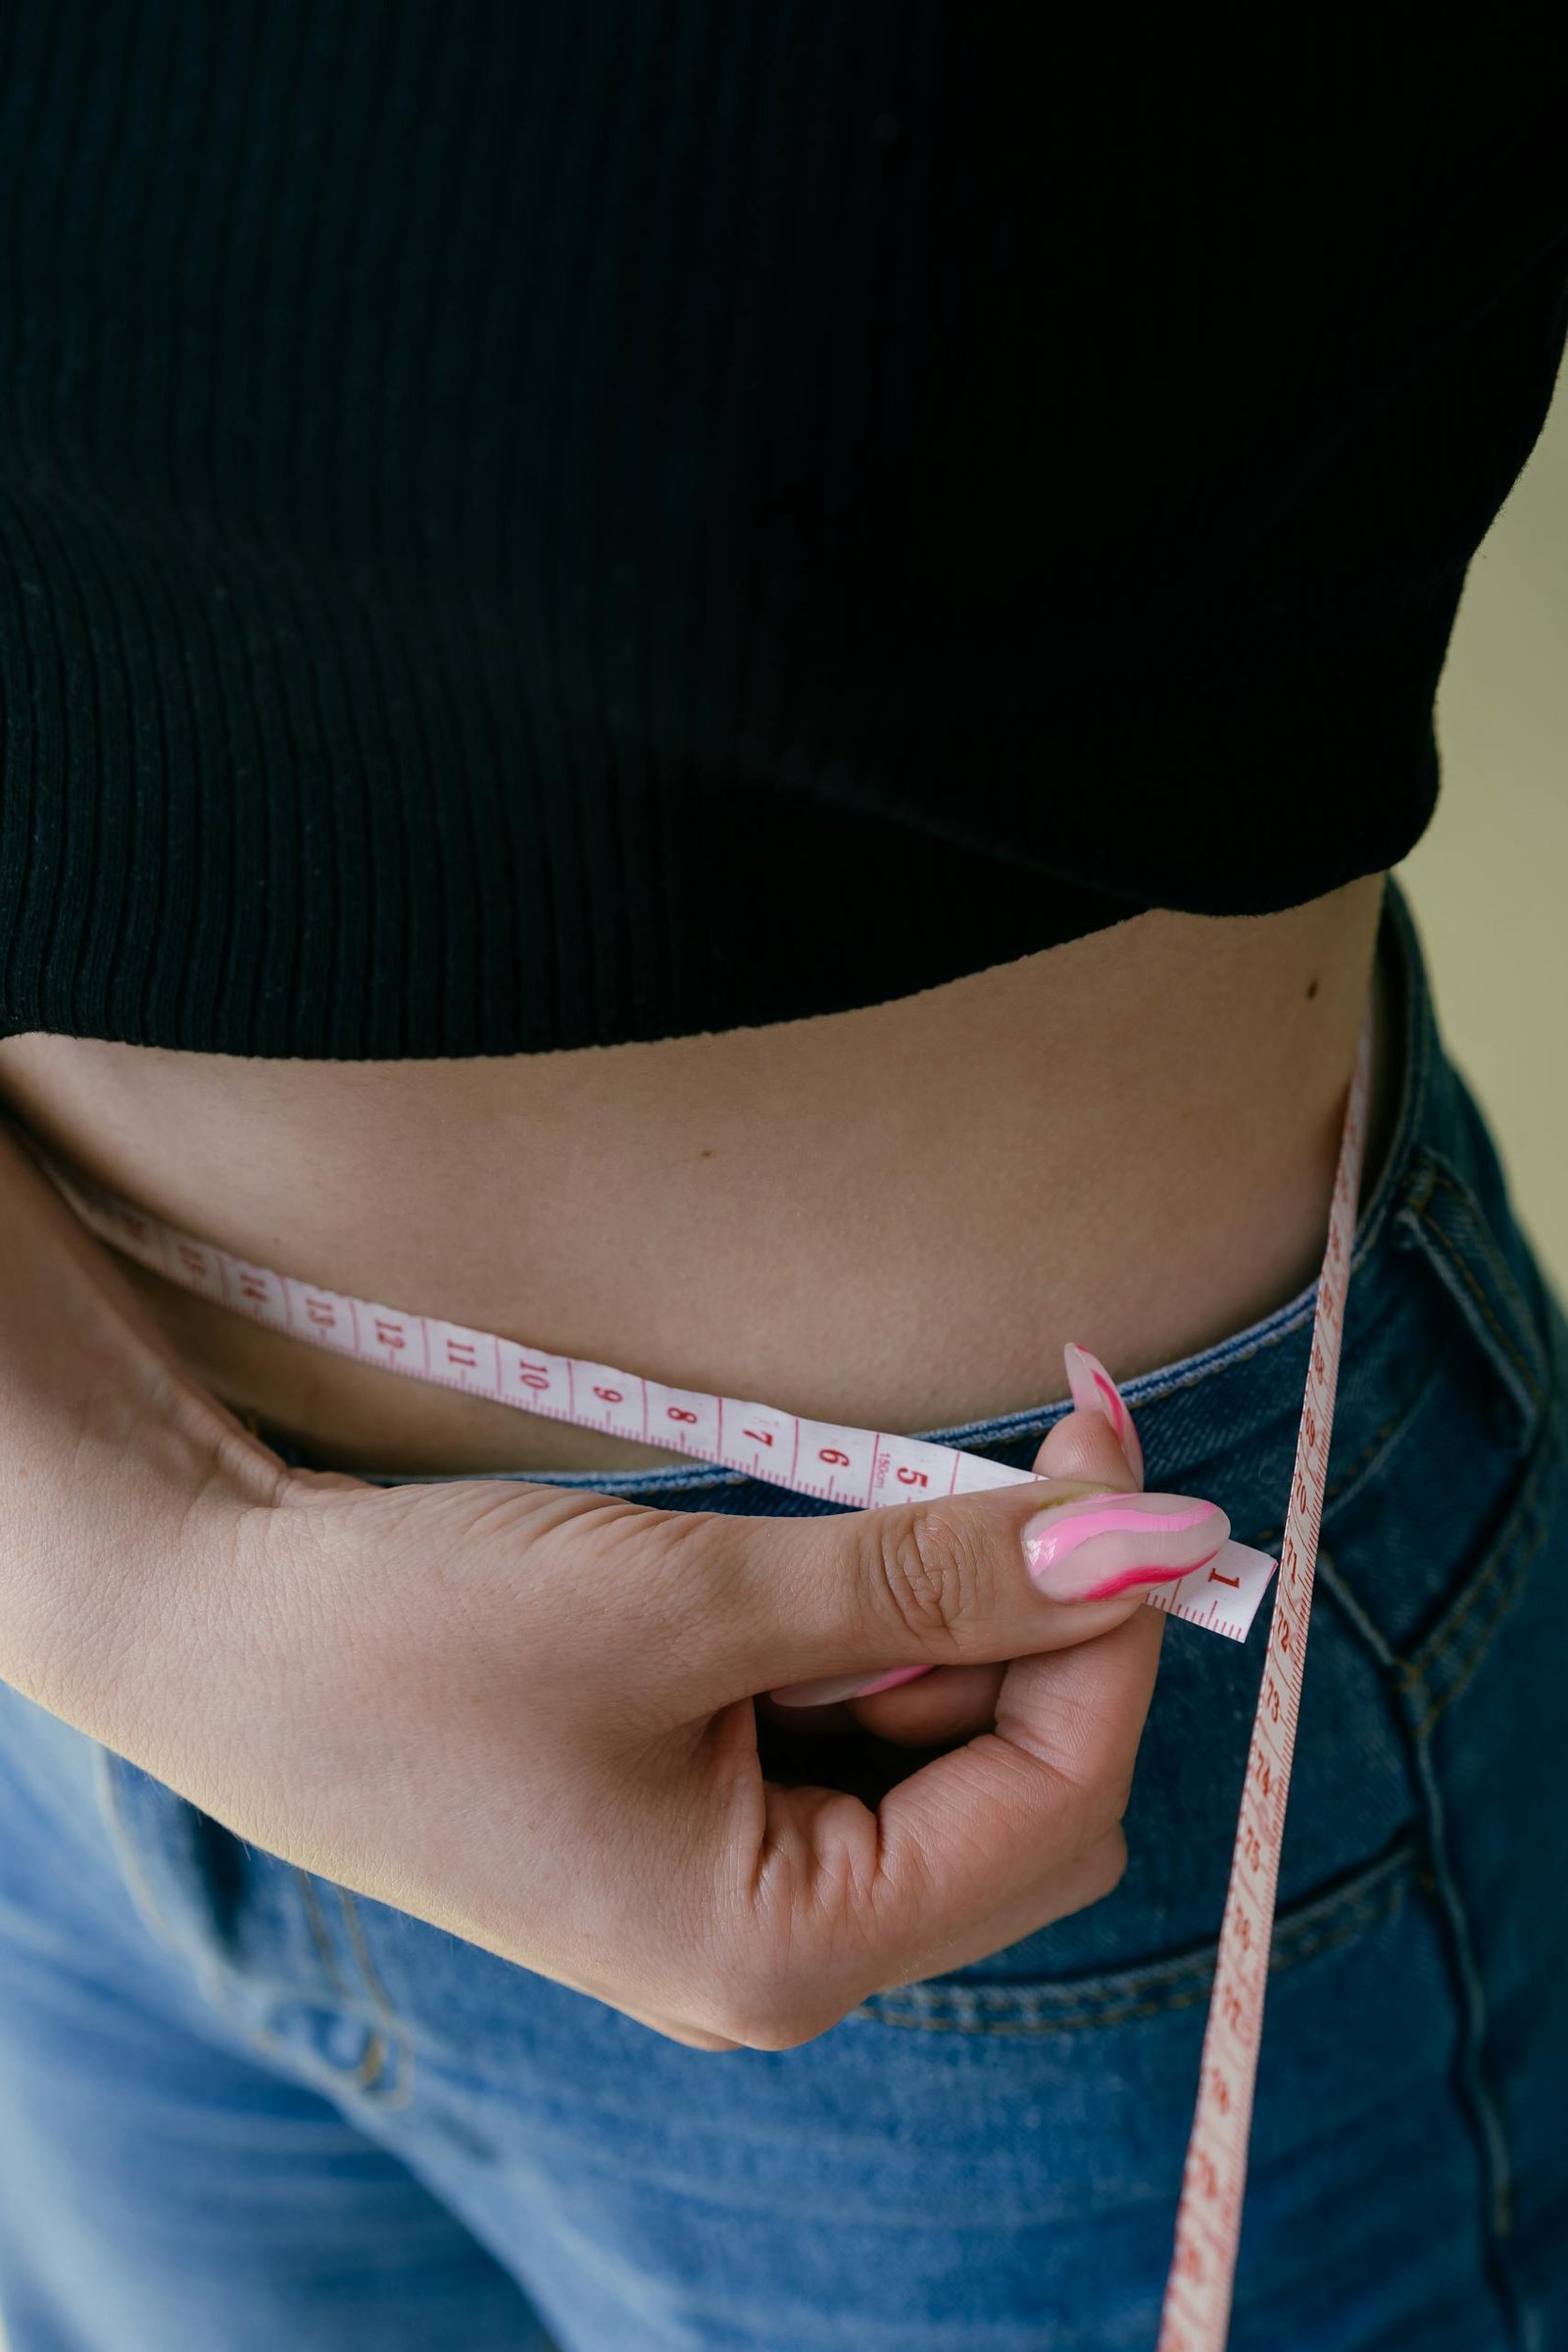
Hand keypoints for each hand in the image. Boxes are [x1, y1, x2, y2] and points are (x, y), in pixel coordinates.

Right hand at [3, 1131, 1192, 2052]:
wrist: (217, 1630)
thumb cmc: (420, 1641)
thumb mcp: (698, 1597)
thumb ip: (933, 1574)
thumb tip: (1140, 1538)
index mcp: (784, 1951)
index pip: (1057, 1799)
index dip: (1112, 1628)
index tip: (1119, 1462)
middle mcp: (781, 1947)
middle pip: (1026, 1793)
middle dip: (1042, 1624)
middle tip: (1028, 1456)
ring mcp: (740, 1880)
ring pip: (947, 1749)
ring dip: (954, 1613)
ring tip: (873, 1503)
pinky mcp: (702, 1807)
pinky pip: (856, 1726)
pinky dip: (877, 1626)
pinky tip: (817, 1559)